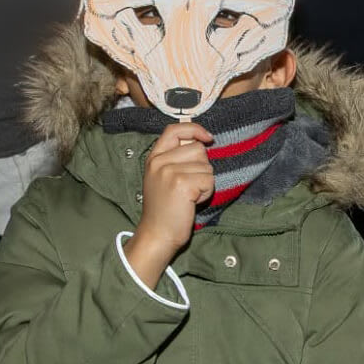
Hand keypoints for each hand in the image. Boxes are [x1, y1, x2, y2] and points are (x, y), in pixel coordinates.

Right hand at [124, 124, 214, 284]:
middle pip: (198, 149)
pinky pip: (209, 180)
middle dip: (202, 167)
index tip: (208, 138)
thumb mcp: (162, 177)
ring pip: (206, 166)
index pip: (174, 129)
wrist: (157, 234)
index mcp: (154, 157)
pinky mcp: (182, 184)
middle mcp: (159, 162)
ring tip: (189, 196)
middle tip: (189, 186)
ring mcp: (169, 172)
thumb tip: (201, 141)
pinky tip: (193, 202)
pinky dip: (206, 193)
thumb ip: (176, 158)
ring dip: (205, 182)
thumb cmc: (165, 209)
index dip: (194, 129)